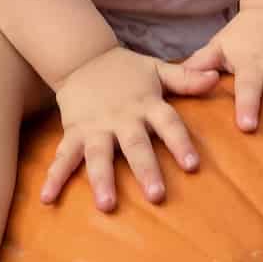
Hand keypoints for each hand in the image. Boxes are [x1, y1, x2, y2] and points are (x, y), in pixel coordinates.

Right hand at [40, 47, 219, 212]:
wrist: (82, 56)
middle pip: (135, 145)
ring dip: (102, 179)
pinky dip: (54, 177)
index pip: (167, 123)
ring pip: (99, 155)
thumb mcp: (157, 69)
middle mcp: (121, 117)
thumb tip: (216, 78)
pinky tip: (47, 198)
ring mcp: (95, 126)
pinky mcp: (73, 131)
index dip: (180, 143)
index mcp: (145, 104)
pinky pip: (63, 156)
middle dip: (145, 169)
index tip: (192, 165)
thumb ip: (185, 78)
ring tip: (106, 205)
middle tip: (156, 195)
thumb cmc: (126, 69)